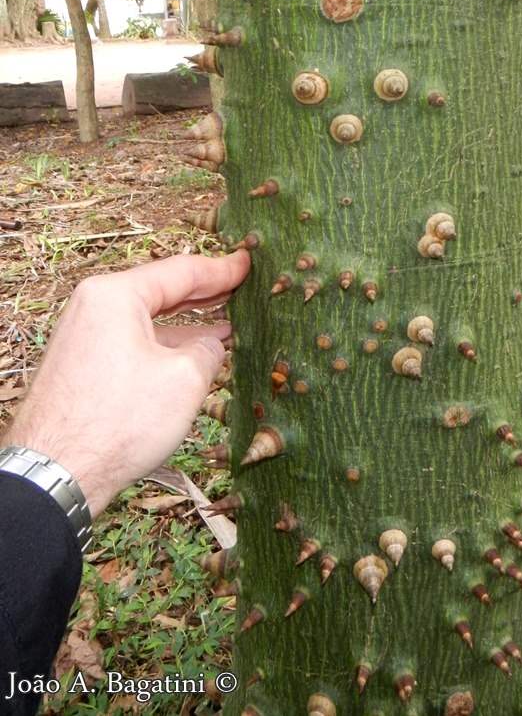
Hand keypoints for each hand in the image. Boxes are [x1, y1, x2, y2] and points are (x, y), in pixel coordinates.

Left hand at [1, 251, 249, 516]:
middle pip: (161, 290)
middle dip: (204, 292)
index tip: (248, 263)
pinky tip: (189, 354)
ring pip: (146, 319)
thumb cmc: (118, 423)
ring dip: (186, 323)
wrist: (57, 474)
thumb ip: (208, 350)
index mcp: (115, 295)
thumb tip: (213, 345)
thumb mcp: (185, 380)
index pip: (180, 271)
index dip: (221, 269)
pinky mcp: (82, 364)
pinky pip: (132, 341)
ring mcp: (83, 335)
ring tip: (224, 322)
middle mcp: (93, 306)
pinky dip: (163, 344)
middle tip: (240, 286)